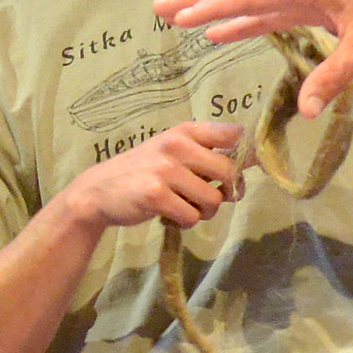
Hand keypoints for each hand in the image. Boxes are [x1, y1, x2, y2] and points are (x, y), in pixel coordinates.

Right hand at [60, 121, 242, 231]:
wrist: (98, 191)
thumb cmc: (143, 171)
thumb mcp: (172, 151)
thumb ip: (207, 153)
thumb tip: (254, 161)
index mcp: (185, 130)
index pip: (233, 134)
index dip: (248, 153)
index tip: (243, 168)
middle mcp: (177, 145)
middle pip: (230, 172)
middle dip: (227, 192)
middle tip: (212, 197)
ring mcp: (165, 170)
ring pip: (213, 200)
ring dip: (204, 211)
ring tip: (185, 207)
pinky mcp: (156, 196)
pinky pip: (192, 217)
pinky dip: (186, 222)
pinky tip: (170, 216)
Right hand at [155, 0, 352, 116]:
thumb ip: (334, 75)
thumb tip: (306, 112)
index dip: (213, 6)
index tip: (181, 17)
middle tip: (159, 8)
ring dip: (212, 7)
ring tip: (176, 18)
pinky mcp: (306, 0)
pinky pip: (264, 9)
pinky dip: (240, 20)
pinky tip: (219, 33)